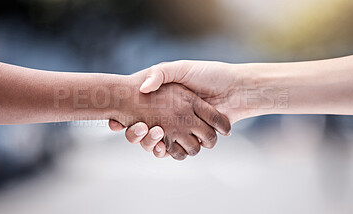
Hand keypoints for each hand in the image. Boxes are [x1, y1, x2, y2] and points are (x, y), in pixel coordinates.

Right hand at [115, 72, 230, 159]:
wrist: (237, 89)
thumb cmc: (209, 75)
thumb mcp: (181, 68)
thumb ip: (160, 73)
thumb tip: (142, 87)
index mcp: (162, 100)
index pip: (136, 112)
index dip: (123, 118)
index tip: (114, 121)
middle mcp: (168, 116)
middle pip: (142, 132)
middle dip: (134, 134)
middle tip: (136, 128)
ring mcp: (180, 129)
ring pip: (156, 143)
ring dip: (149, 143)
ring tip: (151, 136)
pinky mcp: (192, 139)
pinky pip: (175, 151)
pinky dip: (166, 151)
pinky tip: (162, 146)